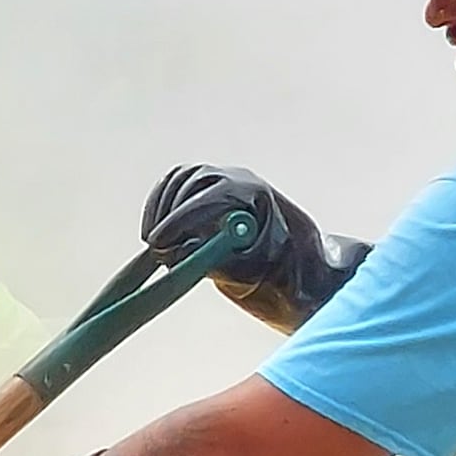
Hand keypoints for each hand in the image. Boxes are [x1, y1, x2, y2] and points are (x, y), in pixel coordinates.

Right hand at [141, 164, 366, 333]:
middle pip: (190, 181)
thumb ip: (213, 261)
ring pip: (181, 180)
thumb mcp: (249, 273)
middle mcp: (239, 180)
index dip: (179, 219)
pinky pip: (179, 186)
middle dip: (166, 214)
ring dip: (160, 208)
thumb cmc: (283, 275)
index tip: (160, 244)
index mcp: (255, 195)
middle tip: (154, 246)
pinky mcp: (212, 190)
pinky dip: (161, 205)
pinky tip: (156, 231)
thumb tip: (174, 252)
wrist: (301, 269)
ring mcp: (225, 181)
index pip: (209, 195)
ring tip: (153, 242)